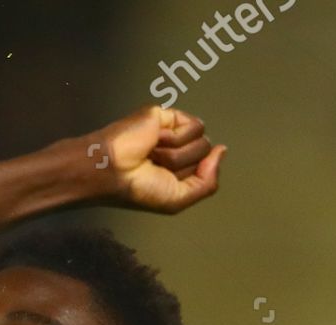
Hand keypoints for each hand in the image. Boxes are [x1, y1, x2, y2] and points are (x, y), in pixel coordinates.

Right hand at [88, 105, 225, 213]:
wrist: (113, 170)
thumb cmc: (138, 189)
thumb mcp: (178, 200)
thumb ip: (207, 182)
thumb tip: (222, 150)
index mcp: (180, 171)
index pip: (206, 171)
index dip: (191, 178)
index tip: (166, 181)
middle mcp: (179, 150)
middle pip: (205, 155)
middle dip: (184, 165)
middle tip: (157, 166)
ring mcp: (174, 130)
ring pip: (202, 141)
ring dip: (178, 154)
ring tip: (153, 154)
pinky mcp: (168, 114)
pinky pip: (193, 126)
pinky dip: (176, 139)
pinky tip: (155, 140)